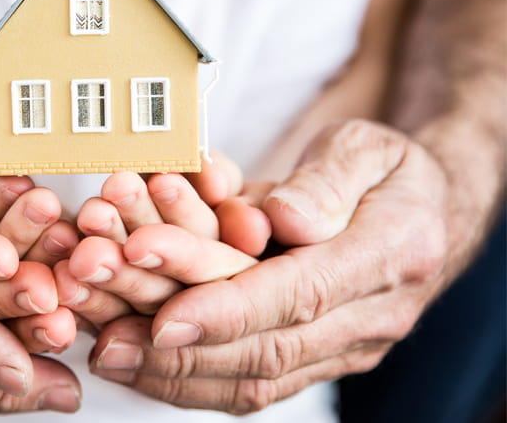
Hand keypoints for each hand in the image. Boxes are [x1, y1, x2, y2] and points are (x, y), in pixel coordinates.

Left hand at [88, 120, 447, 413]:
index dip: (227, 310)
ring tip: (107, 354)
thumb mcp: (367, 147)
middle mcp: (372, 316)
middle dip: (182, 349)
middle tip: (109, 336)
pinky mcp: (316, 361)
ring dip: (173, 373)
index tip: (164, 317)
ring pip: (255, 380)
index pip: (301, 294)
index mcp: (391, 254)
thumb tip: (286, 218)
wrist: (425, 210)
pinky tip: (133, 367)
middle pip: (267, 348)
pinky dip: (186, 380)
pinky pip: (250, 386)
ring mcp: (345, 348)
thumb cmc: (384, 170)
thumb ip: (327, 178)